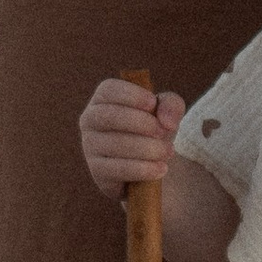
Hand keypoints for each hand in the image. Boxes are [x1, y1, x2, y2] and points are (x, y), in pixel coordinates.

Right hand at [78, 75, 182, 198]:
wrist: (151, 165)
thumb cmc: (154, 129)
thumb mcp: (167, 112)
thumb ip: (171, 106)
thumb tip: (165, 122)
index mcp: (103, 99)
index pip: (108, 90)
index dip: (130, 95)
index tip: (152, 103)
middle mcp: (90, 120)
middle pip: (109, 116)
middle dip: (141, 123)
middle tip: (163, 132)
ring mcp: (90, 147)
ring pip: (115, 144)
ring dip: (147, 148)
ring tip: (168, 152)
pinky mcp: (97, 172)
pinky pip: (117, 169)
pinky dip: (142, 169)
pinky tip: (161, 169)